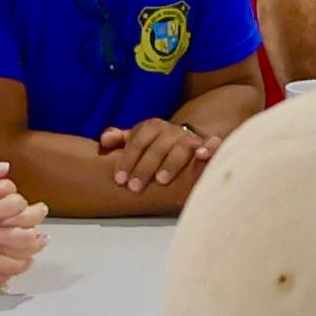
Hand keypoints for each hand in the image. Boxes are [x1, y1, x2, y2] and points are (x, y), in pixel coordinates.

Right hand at [0, 163, 46, 285]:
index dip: (22, 200)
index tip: (28, 201)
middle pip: (22, 225)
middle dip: (35, 218)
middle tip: (40, 212)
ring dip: (33, 245)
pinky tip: (23, 260)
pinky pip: (2, 271)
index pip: (14, 200)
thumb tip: (6, 167)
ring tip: (41, 239)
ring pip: (17, 251)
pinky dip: (15, 268)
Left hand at [95, 115, 213, 192]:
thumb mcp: (137, 140)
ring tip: (161, 180)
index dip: (127, 160)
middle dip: (145, 167)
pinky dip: (210, 149)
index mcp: (151, 128)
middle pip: (157, 147)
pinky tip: (203, 156)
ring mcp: (189, 139)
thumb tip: (104, 140)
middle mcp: (170, 131)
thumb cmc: (155, 145)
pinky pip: (211, 145)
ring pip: (181, 148)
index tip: (120, 179)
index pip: (137, 142)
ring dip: (171, 163)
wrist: (187, 138)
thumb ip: (120, 140)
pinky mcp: (206, 147)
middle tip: (134, 187)